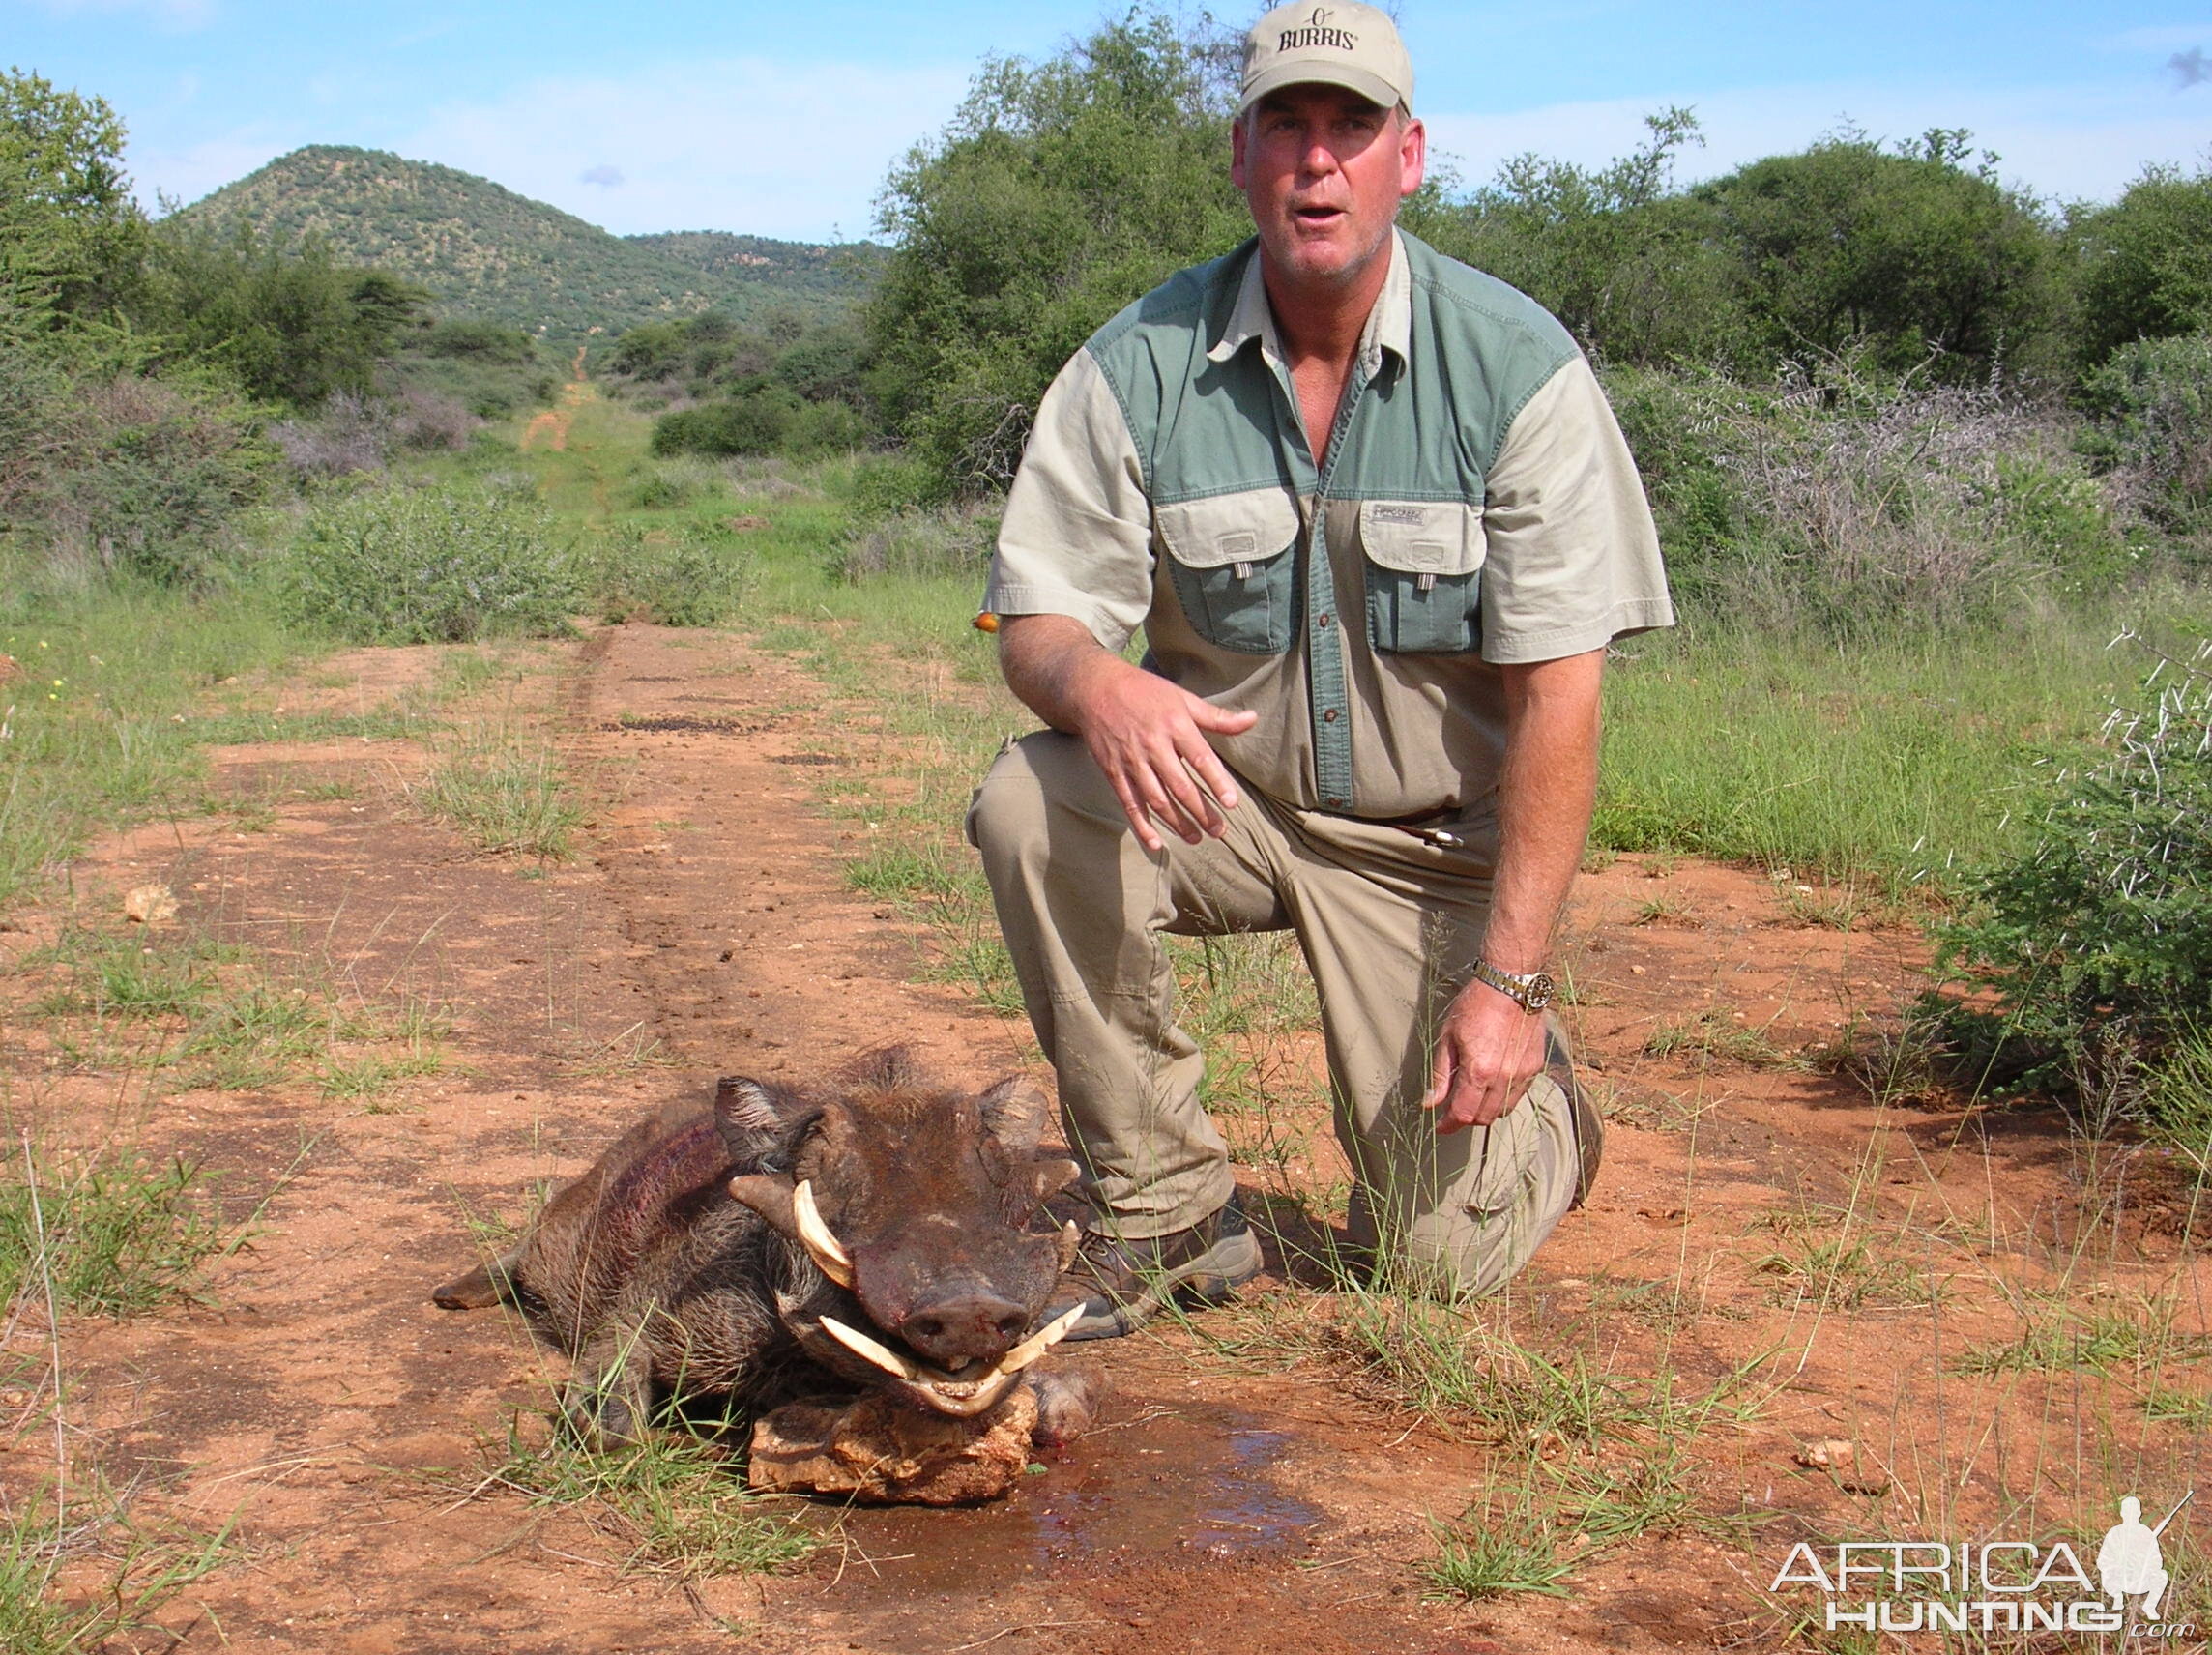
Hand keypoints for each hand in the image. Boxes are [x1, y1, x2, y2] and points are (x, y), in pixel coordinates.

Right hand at [1065, 654, 1258, 850]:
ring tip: (1196, 838)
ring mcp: (1132, 761)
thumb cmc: (1145, 691)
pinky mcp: (1114, 772)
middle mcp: (1153, 745)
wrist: (1095, 688)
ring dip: (1177, 823)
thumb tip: (1252, 720)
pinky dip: (1141, 826)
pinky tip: (1155, 844)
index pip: (1201, 758)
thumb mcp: (1183, 698)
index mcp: (1175, 725)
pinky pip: (1129, 803)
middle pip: (1181, 786)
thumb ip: (1217, 717)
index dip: (1217, 782)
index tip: (1232, 804)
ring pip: (1157, 800)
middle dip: (1201, 812)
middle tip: (1219, 831)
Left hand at [1420, 978, 1546, 1132]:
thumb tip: (1430, 1104)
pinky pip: (1518, 1096)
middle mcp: (1504, 1078)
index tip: (1440, 1127)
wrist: (1510, 985)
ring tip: (1472, 1096)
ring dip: (1485, 1111)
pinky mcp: (1536, 1067)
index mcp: (1479, 1071)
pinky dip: (1503, 1098)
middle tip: (1453, 1109)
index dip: (1449, 1125)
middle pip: (1484, 1118)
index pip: (1463, 1114)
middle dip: (1466, 1118)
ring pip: (1503, 1111)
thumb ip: (1440, 1075)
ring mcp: (1523, 1074)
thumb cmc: (1475, 1006)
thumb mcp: (1448, 1038)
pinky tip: (1492, 1084)